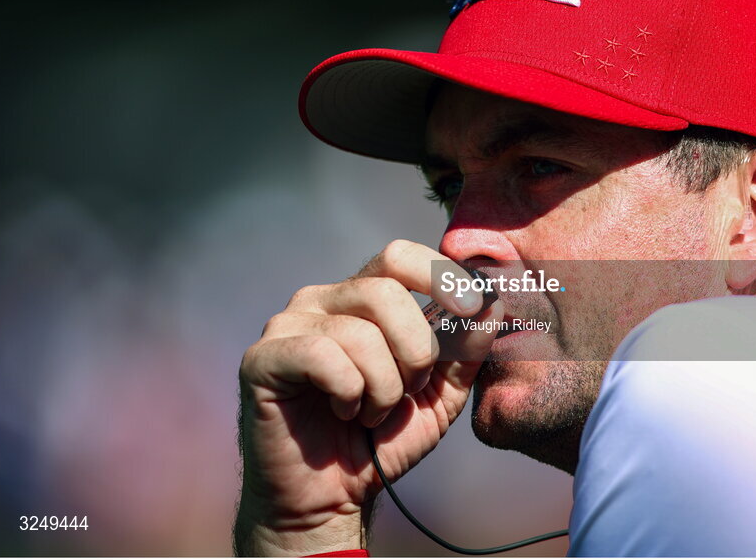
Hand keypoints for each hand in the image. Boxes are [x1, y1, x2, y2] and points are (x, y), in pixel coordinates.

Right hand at [234, 240, 502, 555]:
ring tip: (372, 413)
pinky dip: (348, 394)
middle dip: (415, 351)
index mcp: (362, 297)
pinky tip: (343, 413)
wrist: (328, 498)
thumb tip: (493, 305)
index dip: (440, 276)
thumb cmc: (379, 441)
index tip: (473, 309)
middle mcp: (322, 299)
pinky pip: (323, 358)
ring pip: (360, 333)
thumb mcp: (438, 396)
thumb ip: (464, 352)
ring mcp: (288, 325)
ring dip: (383, 387)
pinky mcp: (262, 358)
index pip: (400, 257)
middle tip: (410, 391)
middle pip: (385, 292)